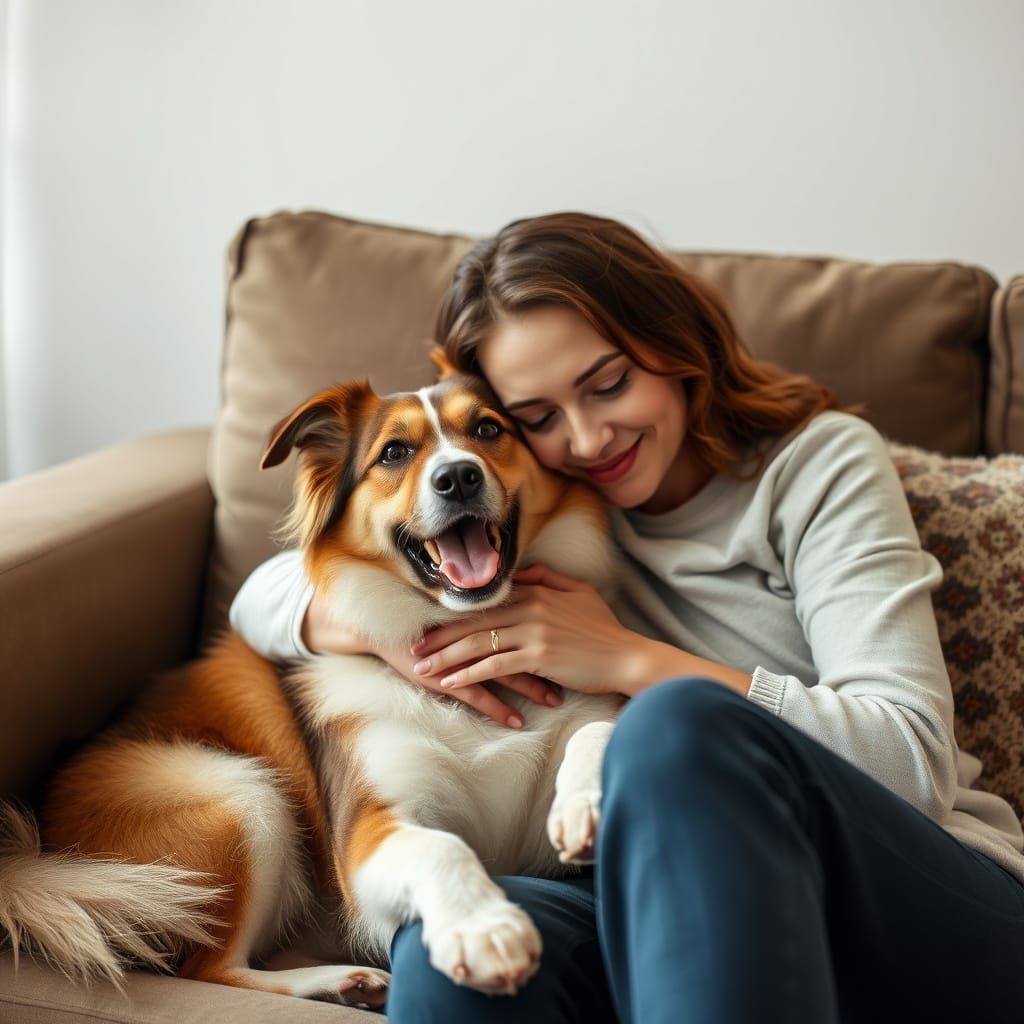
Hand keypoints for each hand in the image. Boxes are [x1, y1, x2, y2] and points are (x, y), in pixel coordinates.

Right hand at [301, 588, 560, 728]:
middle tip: (578, 670)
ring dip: (530, 687)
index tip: (577, 637)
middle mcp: (472, 631)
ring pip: (502, 672)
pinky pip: (475, 695)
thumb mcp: (454, 604)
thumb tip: (519, 597)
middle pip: (520, 644)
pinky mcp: (442, 676)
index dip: (551, 628)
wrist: (375, 623)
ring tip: (555, 700)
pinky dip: (498, 708)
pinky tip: (517, 721)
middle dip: (550, 659)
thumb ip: (484, 602)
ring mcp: (457, 655)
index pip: (523, 619)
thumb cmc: (417, 612)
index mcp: (479, 611)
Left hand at [410, 563, 658, 696]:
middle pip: (474, 622)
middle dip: (440, 636)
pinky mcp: (538, 657)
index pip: (486, 603)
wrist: (626, 656)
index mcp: (536, 593)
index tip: (430, 623)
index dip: (455, 614)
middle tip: (414, 647)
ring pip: (478, 643)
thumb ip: (548, 578)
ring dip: (446, 657)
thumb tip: (522, 573)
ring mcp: (533, 632)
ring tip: (422, 667)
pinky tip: (450, 682)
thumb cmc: (603, 629)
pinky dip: (468, 674)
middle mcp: (530, 608)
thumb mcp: (579, 592)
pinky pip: (494, 666)